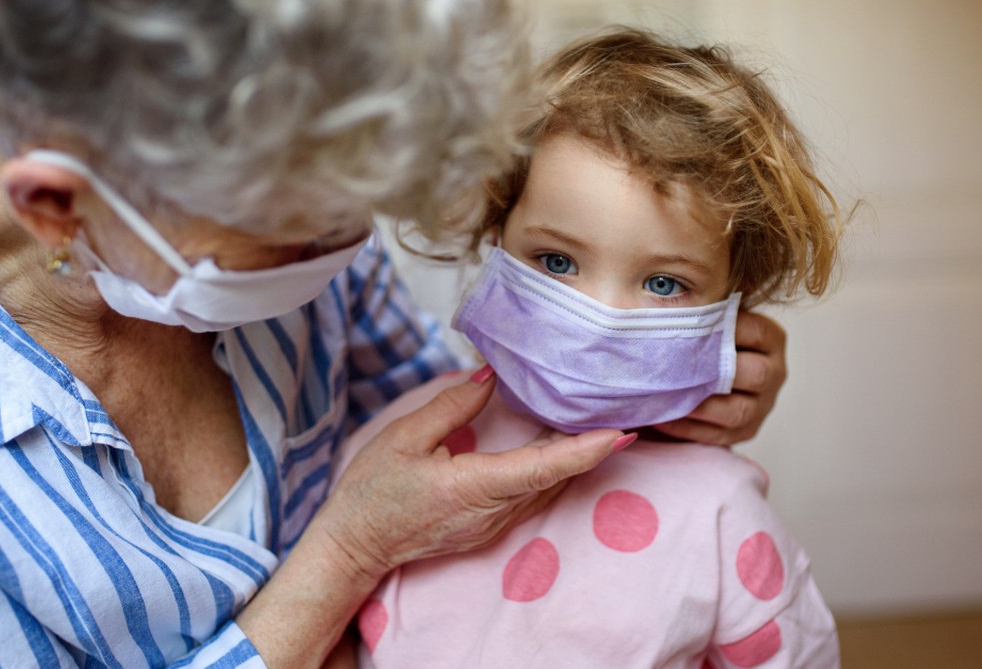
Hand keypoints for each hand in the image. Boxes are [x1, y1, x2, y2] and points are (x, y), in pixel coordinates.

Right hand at [311, 367, 626, 582]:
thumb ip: (452, 406)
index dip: (585, 450)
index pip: (543, 467)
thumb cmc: (372, 491)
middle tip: (627, 415)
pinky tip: (561, 449)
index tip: (619, 432)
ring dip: (575, 460)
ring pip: (546, 489)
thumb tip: (489, 378)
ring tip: (603, 426)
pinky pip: (530, 497)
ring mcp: (492, 525)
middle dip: (593, 449)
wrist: (354, 544)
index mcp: (473, 488)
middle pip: (555, 478)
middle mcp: (492, 513)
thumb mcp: (405, 437)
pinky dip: (552, 472)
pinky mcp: (487, 528)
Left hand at [654, 310, 787, 445]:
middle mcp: (774, 371)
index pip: (754, 330)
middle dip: (712, 372)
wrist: (701, 375)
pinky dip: (687, 428)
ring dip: (697, 405)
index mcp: (771, 338)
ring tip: (662, 396)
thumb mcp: (710, 316)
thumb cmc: (703, 338)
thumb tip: (679, 281)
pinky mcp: (747, 430)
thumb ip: (706, 302)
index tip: (686, 326)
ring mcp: (763, 405)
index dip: (723, 329)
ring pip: (736, 411)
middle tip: (673, 367)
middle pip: (754, 374)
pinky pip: (719, 434)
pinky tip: (660, 417)